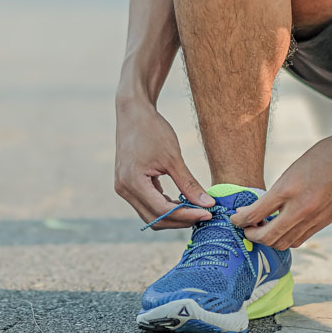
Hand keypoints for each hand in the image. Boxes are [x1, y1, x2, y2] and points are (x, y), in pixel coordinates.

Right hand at [115, 103, 213, 227]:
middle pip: (155, 219)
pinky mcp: (127, 185)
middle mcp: (124, 189)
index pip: (162, 210)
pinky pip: (146, 204)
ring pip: (150, 215)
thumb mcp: (173, 158)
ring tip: (195, 208)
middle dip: (180, 219)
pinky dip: (164, 207)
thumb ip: (189, 184)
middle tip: (204, 213)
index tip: (207, 213)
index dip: (186, 215)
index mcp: (132, 182)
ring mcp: (123, 188)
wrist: (133, 113)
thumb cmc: (152, 130)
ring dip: (172, 216)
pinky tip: (181, 201)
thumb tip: (208, 204)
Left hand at [231, 124, 331, 248]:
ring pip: (285, 243)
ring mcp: (315, 218)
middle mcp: (301, 208)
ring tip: (264, 229)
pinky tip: (284, 228)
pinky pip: (301, 239)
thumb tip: (261, 211)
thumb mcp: (292, 171)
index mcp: (288, 190)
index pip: (255, 214)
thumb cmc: (322, 157)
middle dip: (252, 236)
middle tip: (247, 228)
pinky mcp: (326, 222)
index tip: (235, 220)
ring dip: (270, 240)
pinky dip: (288, 239)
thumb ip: (278, 194)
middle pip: (268, 237)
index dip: (240, 221)